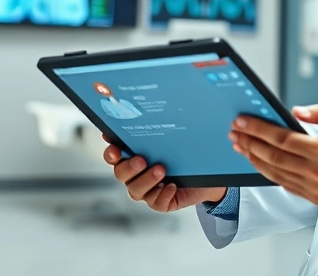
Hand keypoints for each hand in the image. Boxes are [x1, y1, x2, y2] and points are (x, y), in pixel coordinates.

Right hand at [102, 137, 225, 212]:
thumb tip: (140, 114)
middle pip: (121, 174)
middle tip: (141, 160)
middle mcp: (136, 176)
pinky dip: (163, 195)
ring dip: (147, 180)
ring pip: (136, 190)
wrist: (206, 173)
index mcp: (132, 159)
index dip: (111, 154)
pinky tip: (171, 186)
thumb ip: (151, 131)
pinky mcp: (161, 202)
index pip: (113, 157)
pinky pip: (157, 203)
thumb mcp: (170, 139)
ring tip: (161, 170)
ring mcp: (147, 191)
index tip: (115, 149)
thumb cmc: (183, 153)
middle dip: (129, 167)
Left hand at [230, 106, 317, 206]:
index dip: (258, 129)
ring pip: (275, 174)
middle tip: (235, 133)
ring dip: (254, 159)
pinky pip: (285, 185)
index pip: (282, 139)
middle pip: (273, 157)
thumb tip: (295, 111)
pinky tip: (259, 162)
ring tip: (241, 146)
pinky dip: (268, 173)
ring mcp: (315, 188)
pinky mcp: (315, 198)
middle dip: (250, 143)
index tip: (243, 122)